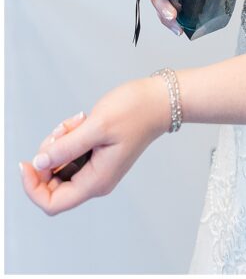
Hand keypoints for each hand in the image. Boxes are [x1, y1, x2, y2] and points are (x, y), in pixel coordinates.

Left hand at [19, 77, 168, 215]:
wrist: (160, 101)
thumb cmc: (136, 112)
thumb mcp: (96, 126)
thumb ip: (66, 147)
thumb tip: (38, 163)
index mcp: (97, 181)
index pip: (52, 202)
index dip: (32, 187)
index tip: (26, 163)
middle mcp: (96, 180)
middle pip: (53, 183)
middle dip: (48, 156)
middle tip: (62, 132)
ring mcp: (97, 168)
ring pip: (61, 165)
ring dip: (60, 142)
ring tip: (77, 121)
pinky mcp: (98, 155)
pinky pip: (71, 153)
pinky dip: (69, 136)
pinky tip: (81, 121)